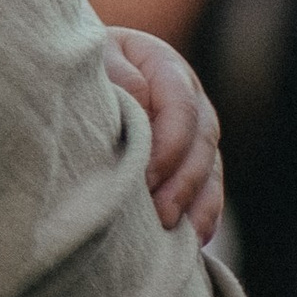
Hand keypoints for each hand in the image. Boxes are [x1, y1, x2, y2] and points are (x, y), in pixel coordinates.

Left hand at [102, 27, 223, 244]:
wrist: (85, 72)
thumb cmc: (86, 66)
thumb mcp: (96, 57)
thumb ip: (118, 73)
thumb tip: (139, 100)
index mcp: (166, 67)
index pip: (181, 108)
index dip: (168, 145)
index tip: (146, 178)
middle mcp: (190, 99)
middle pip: (201, 143)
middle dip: (183, 182)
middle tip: (160, 215)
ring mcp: (196, 132)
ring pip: (211, 170)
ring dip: (194, 203)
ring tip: (173, 231)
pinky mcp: (193, 161)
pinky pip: (210, 190)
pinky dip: (204, 214)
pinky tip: (193, 239)